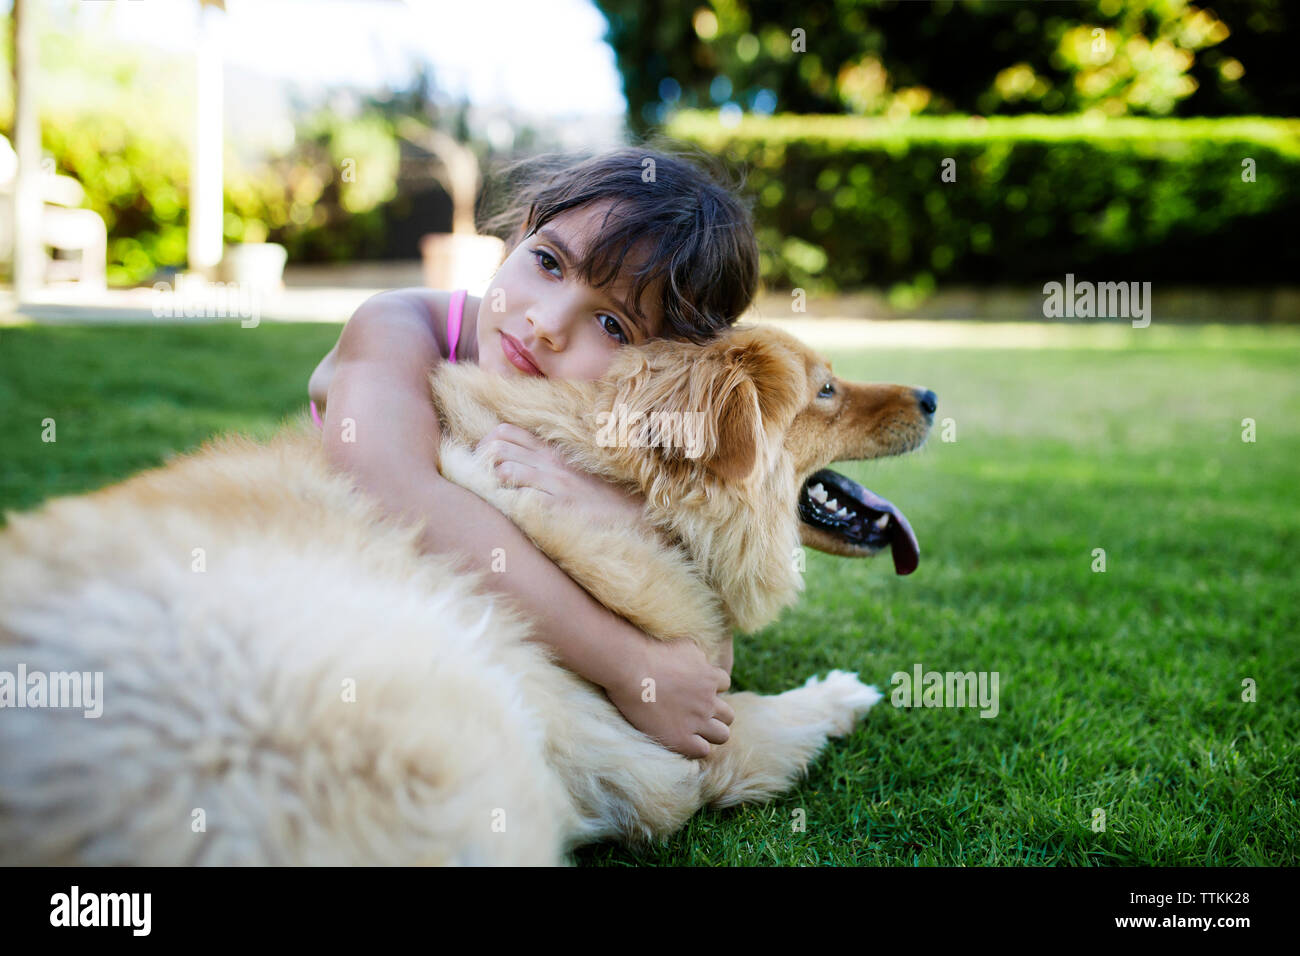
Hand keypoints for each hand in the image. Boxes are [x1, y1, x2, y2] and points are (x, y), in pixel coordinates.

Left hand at [476, 423, 646, 527]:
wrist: (636, 517)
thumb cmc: (603, 496)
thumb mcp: (575, 470)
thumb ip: (547, 463)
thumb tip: (512, 463)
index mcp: (553, 451)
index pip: (505, 431)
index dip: (484, 443)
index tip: (481, 462)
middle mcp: (550, 462)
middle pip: (496, 445)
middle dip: (479, 461)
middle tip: (479, 480)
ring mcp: (555, 483)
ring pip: (503, 468)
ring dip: (491, 483)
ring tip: (495, 496)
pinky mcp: (558, 506)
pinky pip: (520, 498)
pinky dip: (508, 503)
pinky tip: (510, 512)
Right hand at [605, 632, 734, 759]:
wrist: (631, 670)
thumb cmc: (652, 653)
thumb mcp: (685, 646)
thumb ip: (699, 657)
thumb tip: (704, 663)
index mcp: (710, 678)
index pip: (724, 685)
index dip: (711, 688)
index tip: (695, 690)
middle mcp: (708, 701)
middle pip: (728, 715)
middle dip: (715, 714)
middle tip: (695, 713)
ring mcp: (696, 721)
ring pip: (722, 735)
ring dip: (710, 733)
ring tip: (693, 731)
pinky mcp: (681, 739)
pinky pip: (703, 750)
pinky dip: (695, 747)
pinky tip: (681, 739)